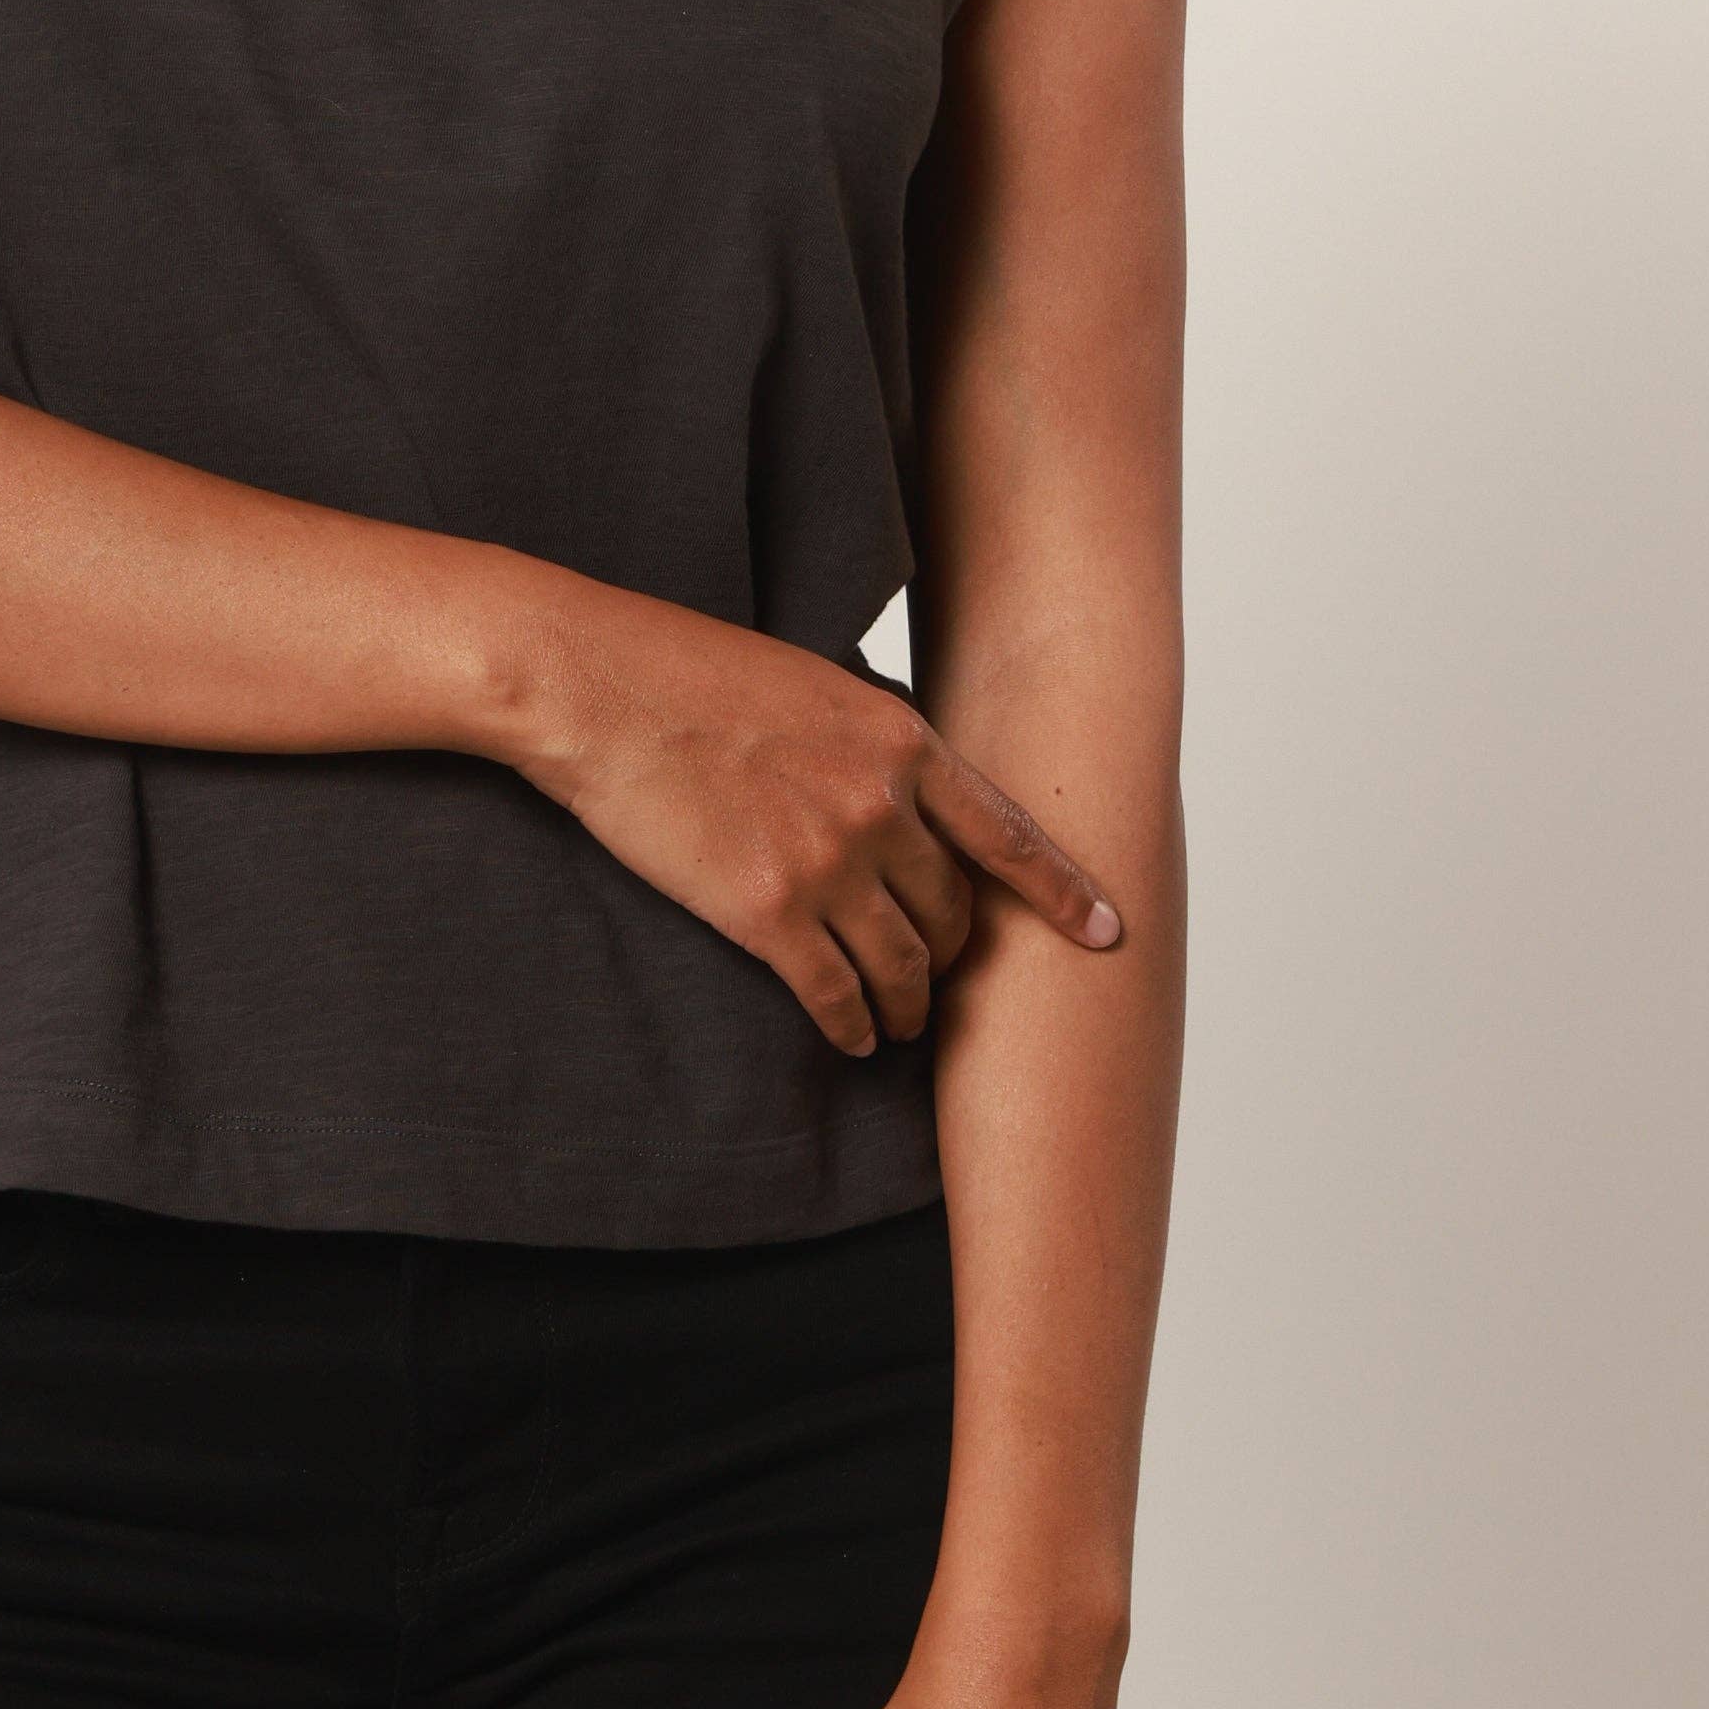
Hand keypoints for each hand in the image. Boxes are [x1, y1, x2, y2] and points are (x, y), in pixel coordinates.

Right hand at [508, 597, 1121, 1053]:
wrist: (600, 687)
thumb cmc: (686, 672)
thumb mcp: (810, 683)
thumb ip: (865, 743)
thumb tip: (896, 792)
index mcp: (900, 742)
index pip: (1008, 835)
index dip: (1064, 893)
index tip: (1107, 933)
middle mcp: (880, 807)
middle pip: (952, 912)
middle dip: (952, 957)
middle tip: (940, 982)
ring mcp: (828, 862)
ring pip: (904, 965)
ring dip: (910, 1005)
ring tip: (901, 1022)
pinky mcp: (767, 912)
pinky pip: (835, 992)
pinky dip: (853, 1024)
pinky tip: (853, 1035)